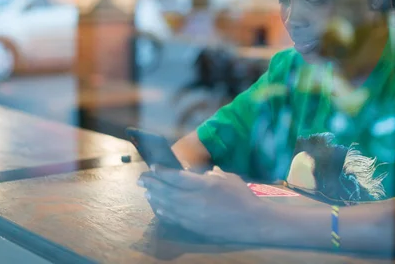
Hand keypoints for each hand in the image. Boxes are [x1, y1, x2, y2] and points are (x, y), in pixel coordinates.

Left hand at [138, 166, 269, 242]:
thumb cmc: (243, 197)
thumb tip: (200, 174)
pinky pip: (174, 218)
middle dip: (153, 184)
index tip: (153, 167)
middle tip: (141, 178)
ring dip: (155, 197)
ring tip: (147, 191)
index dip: (163, 171)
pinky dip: (164, 212)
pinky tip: (158, 208)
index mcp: (205, 185)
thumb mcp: (228, 178)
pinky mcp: (195, 227)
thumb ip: (212, 175)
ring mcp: (194, 216)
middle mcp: (196, 200)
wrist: (253, 222)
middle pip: (168, 191)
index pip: (177, 177)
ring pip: (168, 206)